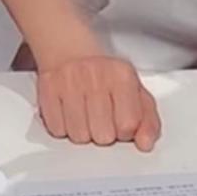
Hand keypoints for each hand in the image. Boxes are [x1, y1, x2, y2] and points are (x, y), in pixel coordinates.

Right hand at [37, 55, 161, 149]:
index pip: (129, 125)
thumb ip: (148, 120)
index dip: (125, 131)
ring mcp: (70, 82)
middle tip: (101, 116)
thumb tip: (146, 144)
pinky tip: (69, 111)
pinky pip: (57, 130)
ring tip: (85, 113)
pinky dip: (63, 127)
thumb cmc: (105, 76)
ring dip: (83, 132)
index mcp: (122, 76)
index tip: (121, 120)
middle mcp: (96, 76)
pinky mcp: (48, 90)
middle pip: (103, 136)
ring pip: (79, 137)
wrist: (71, 51)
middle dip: (104, 133)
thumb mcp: (135, 90)